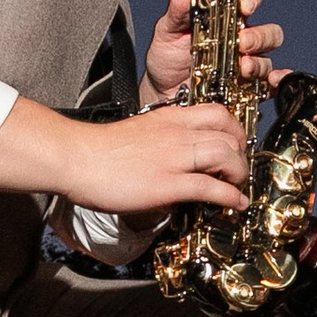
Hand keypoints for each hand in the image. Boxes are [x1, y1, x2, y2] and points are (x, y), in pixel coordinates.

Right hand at [74, 101, 250, 216]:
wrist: (74, 157)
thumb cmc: (99, 150)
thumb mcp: (139, 133)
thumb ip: (162, 140)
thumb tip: (176, 159)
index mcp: (170, 118)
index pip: (217, 112)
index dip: (235, 130)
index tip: (236, 146)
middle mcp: (176, 133)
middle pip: (229, 132)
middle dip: (242, 153)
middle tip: (239, 169)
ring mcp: (173, 157)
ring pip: (226, 154)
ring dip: (239, 172)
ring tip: (237, 186)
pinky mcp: (167, 182)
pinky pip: (210, 187)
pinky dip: (230, 196)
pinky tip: (234, 204)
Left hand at [140, 0, 282, 108]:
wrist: (162, 91)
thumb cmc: (168, 56)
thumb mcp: (168, 30)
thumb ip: (178, 8)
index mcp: (225, 16)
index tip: (245, 4)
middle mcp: (241, 37)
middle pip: (267, 30)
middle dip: (259, 35)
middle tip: (242, 41)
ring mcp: (246, 63)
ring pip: (268, 57)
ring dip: (259, 61)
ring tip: (243, 67)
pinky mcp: (247, 87)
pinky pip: (271, 85)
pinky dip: (277, 81)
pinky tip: (269, 81)